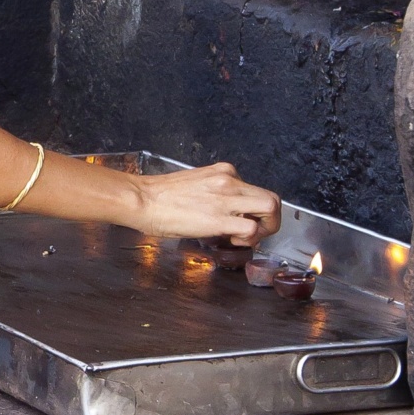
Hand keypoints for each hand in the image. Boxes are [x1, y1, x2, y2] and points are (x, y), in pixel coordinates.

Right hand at [132, 161, 280, 242]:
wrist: (141, 199)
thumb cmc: (159, 196)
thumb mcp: (195, 185)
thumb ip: (215, 193)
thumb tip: (224, 211)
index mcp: (224, 172)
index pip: (256, 190)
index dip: (257, 211)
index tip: (247, 221)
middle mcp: (230, 181)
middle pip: (272, 199)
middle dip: (270, 220)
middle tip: (257, 232)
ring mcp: (226, 198)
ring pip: (270, 209)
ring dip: (266, 228)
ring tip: (248, 238)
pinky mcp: (219, 218)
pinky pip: (251, 228)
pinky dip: (249, 238)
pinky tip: (233, 241)